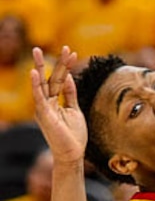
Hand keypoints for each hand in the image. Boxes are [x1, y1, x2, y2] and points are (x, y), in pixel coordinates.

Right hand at [31, 45, 86, 164]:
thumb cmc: (73, 136)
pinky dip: (36, 85)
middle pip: (50, 78)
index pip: (59, 79)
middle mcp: (46, 102)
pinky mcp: (44, 115)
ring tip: (37, 51)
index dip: (66, 66)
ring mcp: (44, 108)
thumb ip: (70, 94)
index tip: (72, 52)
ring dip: (40, 67)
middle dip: (52, 62)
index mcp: (54, 101)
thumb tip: (69, 76)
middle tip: (55, 46)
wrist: (72, 154)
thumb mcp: (74, 110)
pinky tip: (34, 73)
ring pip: (42, 84)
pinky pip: (39, 98)